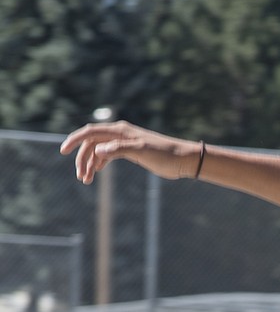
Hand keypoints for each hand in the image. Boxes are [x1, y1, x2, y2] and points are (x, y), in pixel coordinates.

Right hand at [60, 120, 201, 184]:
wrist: (183, 159)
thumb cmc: (164, 154)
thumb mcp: (141, 152)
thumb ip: (119, 149)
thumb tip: (97, 151)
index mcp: (119, 131)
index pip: (90, 132)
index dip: (75, 141)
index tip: (63, 152)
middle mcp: (119, 133)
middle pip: (92, 143)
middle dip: (83, 159)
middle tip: (81, 178)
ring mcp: (124, 142)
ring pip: (99, 150)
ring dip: (90, 164)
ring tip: (86, 180)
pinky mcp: (130, 151)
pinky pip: (108, 155)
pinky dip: (100, 163)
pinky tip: (96, 173)